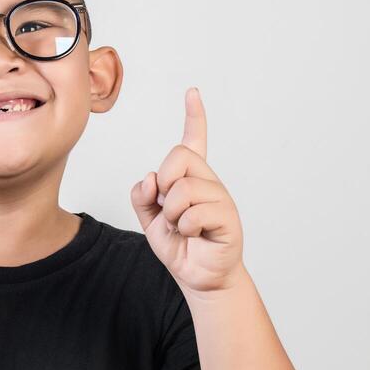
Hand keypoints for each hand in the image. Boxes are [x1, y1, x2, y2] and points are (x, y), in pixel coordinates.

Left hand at [129, 86, 244, 295]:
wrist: (198, 277)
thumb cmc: (179, 246)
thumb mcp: (150, 219)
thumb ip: (142, 197)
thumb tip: (150, 179)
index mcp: (190, 178)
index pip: (194, 141)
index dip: (194, 116)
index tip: (192, 92)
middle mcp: (208, 182)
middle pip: (178, 157)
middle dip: (163, 185)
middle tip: (169, 210)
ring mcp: (220, 197)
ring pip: (183, 188)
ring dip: (173, 214)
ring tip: (183, 228)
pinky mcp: (228, 217)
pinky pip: (194, 212)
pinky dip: (185, 228)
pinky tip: (195, 235)